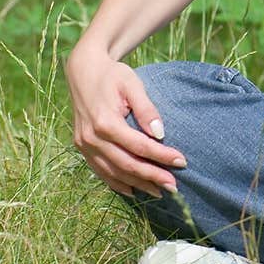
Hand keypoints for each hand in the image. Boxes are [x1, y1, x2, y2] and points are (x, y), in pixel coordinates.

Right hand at [65, 46, 186, 198]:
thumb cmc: (113, 76)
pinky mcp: (81, 148)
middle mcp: (92, 138)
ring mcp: (84, 145)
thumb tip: (160, 133)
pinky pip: (100, 171)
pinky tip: (134, 190)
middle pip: (126, 164)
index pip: (139, 146)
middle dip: (152, 177)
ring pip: (113, 172)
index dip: (162, 156)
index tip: (182, 161)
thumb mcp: (133, 84)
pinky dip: (117, 183)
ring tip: (159, 192)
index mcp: (105, 122)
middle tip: (174, 186)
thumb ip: (146, 109)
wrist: (84, 72)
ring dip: (137, 184)